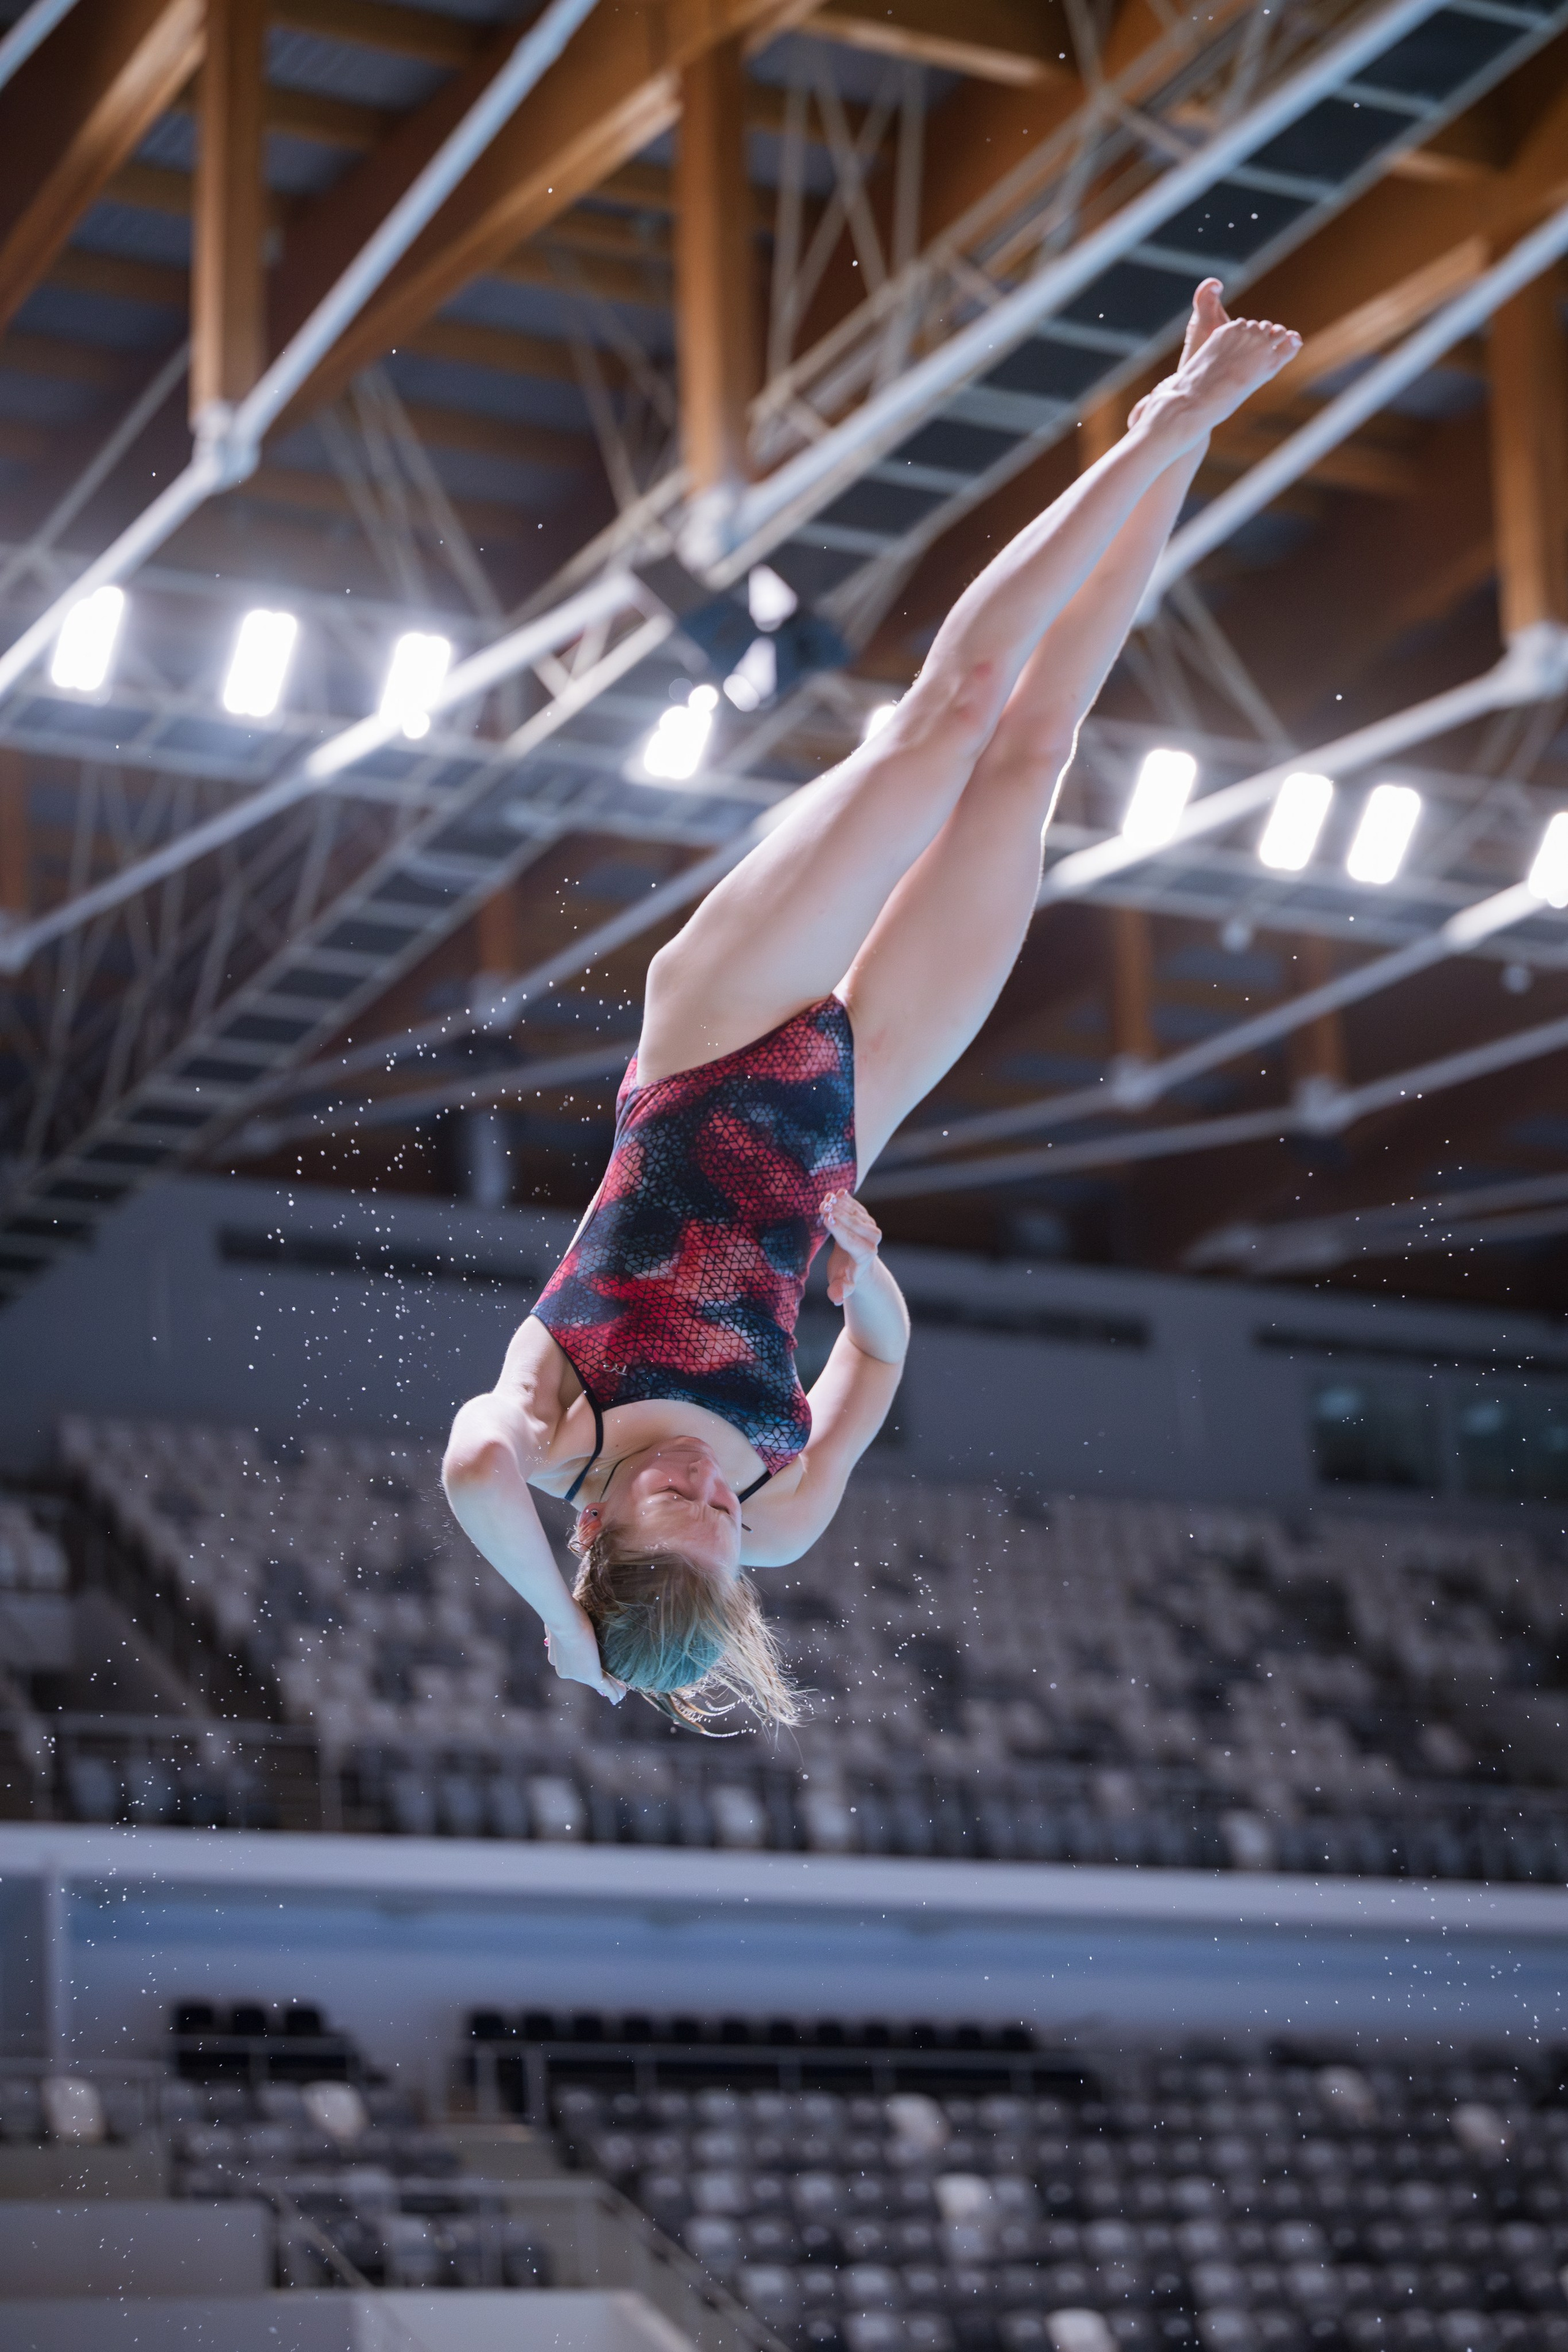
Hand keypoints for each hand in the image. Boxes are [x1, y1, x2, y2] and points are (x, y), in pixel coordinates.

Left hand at [543, 1600, 626, 1702]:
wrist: (565, 1622)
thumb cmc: (561, 1616)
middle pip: (586, 1675)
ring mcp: (578, 1675)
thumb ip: (556, 1628)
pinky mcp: (591, 1676)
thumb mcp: (558, 1622)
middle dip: (599, 1677)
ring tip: (620, 1691)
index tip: (593, 1664)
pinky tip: (621, 1695)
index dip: (586, 1665)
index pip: (575, 1665)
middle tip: (612, 1680)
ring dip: (609, 1687)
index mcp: (558, 1659)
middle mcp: (567, 1671)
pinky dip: (613, 1692)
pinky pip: (605, 1686)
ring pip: (597, 1683)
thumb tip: (554, 1627)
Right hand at [821, 1190, 881, 1305]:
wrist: (858, 1266)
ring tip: (826, 1197)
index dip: (838, 1229)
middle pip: (854, 1223)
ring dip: (840, 1203)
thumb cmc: (845, 1276)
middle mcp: (872, 1239)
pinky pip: (856, 1206)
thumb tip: (837, 1297)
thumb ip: (840, 1290)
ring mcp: (871, 1226)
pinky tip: (837, 1192)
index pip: (851, 1239)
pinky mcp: (867, 1218)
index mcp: (864, 1255)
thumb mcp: (841, 1285)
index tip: (826, 1218)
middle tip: (822, 1204)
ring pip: (855, 1212)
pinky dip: (846, 1199)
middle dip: (838, 1213)